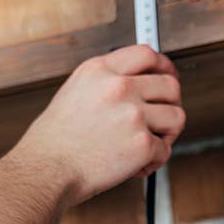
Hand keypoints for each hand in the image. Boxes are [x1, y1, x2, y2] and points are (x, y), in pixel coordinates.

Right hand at [5, 45, 184, 207]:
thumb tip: (138, 82)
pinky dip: (154, 160)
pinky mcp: (142, 143)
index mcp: (100, 70)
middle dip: (171, 103)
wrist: (46, 169)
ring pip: (176, 116)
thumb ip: (106, 80)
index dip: (164, 66)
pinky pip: (165, 149)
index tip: (167, 76)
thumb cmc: (55, 138)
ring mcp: (133, 114)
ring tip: (148, 143)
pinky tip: (134, 164)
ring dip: (167, 133)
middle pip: (170, 85)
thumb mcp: (75, 90)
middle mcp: (118, 87)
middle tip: (162, 118)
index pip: (147, 54)